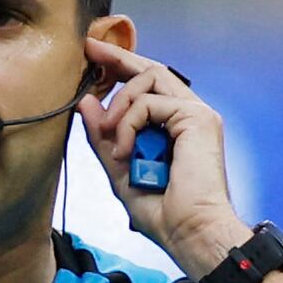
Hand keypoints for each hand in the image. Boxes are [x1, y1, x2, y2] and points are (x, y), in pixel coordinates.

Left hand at [80, 36, 242, 276]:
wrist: (189, 232)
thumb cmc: (163, 212)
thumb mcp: (120, 169)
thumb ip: (104, 137)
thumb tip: (86, 103)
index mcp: (175, 126)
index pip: (148, 85)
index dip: (121, 67)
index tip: (94, 56)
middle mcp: (189, 114)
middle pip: (152, 70)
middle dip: (118, 57)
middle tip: (89, 49)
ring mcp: (196, 113)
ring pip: (149, 80)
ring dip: (120, 107)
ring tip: (113, 138)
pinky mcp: (196, 117)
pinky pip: (149, 102)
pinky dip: (129, 124)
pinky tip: (127, 151)